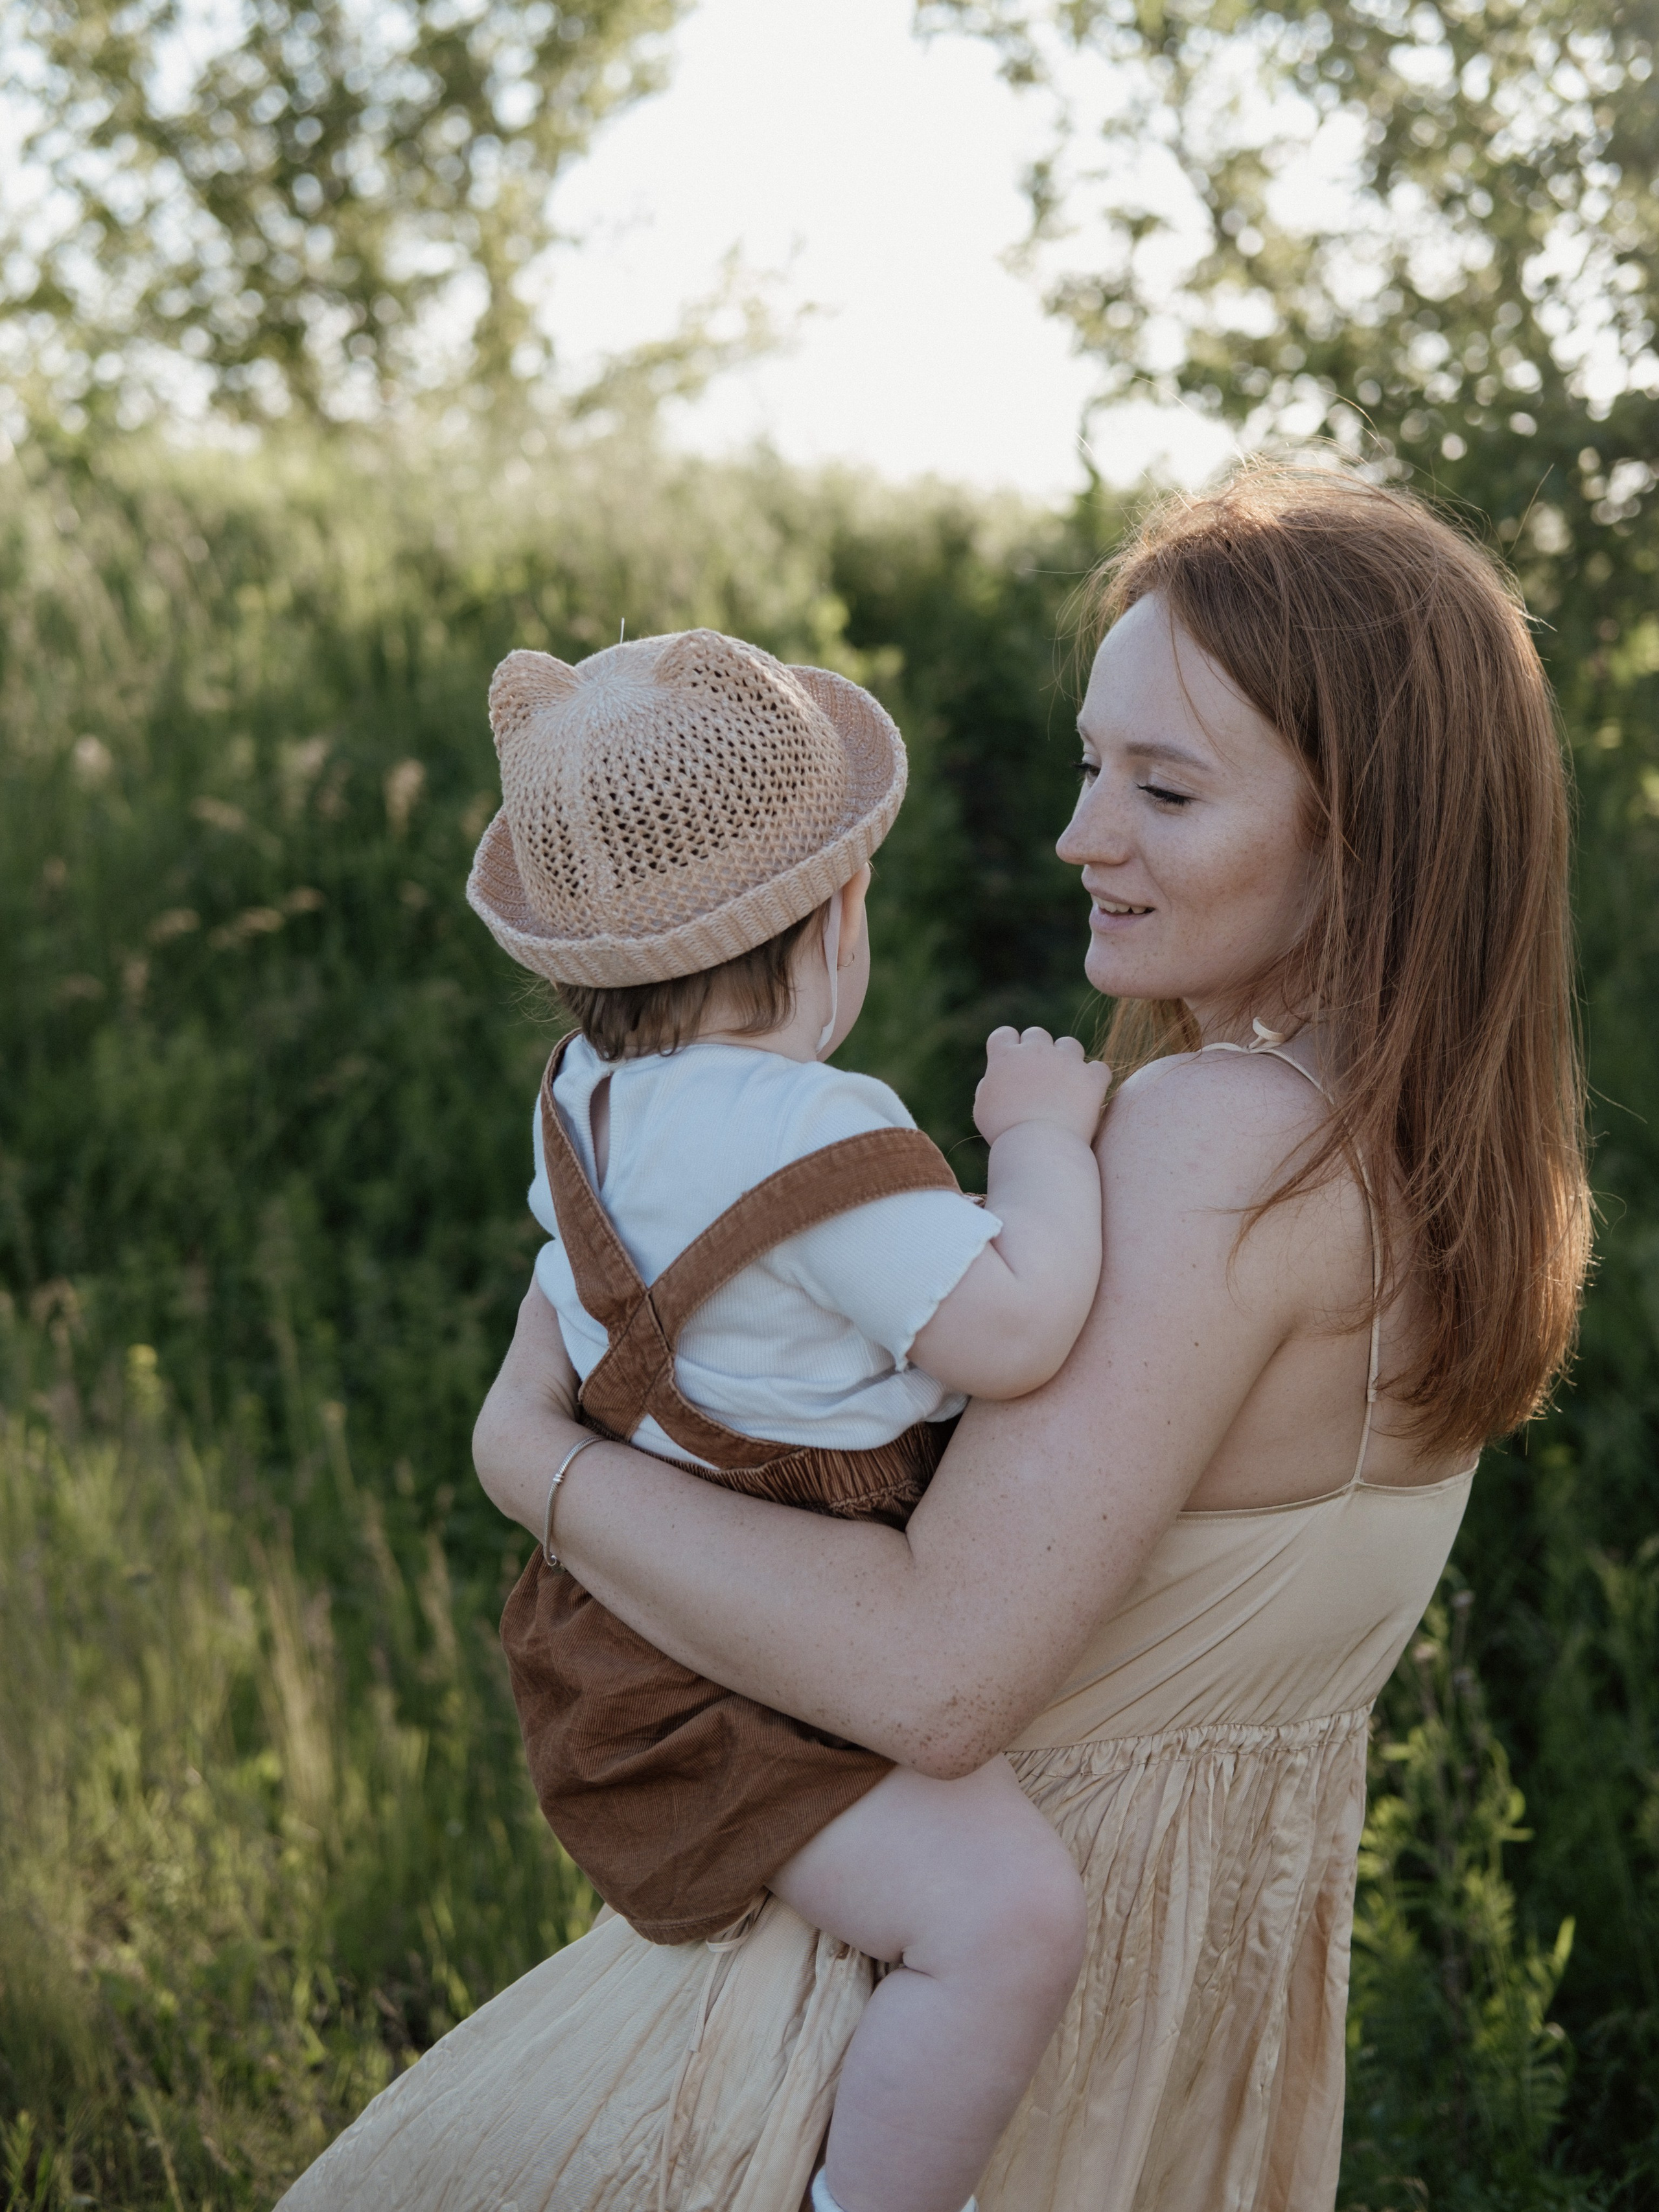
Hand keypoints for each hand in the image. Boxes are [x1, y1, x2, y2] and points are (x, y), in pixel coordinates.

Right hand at [972, 1026, 1110, 1147]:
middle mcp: (1036, 1051)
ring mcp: (1066, 1061)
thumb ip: (989, 1087)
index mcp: (1005, 1056)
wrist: (1038, 1147)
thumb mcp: (983, 1110)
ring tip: (1065, 1083)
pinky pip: (1098, 1068)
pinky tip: (1087, 1094)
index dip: (1008, 1047)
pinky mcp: (1090, 1078)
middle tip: (1039, 1076)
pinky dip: (1094, 1079)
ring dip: (1067, 1059)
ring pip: (1069, 1044)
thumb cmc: (1005, 1133)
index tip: (1012, 1063)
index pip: (1004, 1034)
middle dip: (1037, 1051)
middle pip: (1037, 1034)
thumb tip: (996, 1078)